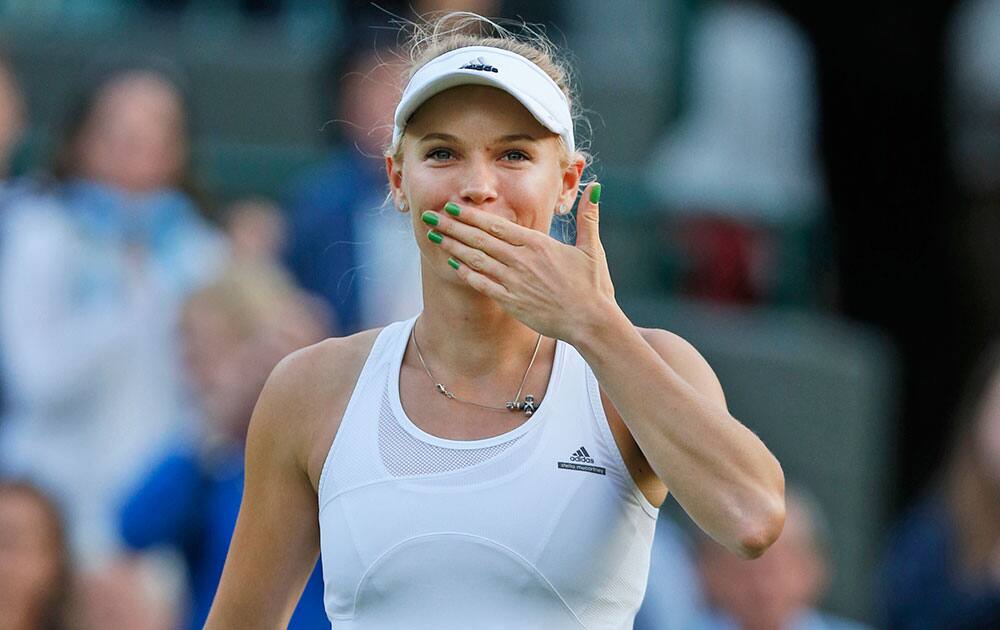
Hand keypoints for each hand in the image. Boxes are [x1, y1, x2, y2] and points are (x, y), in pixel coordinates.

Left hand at [420, 182, 618, 343]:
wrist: (590, 321)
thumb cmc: (593, 286)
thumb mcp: (592, 247)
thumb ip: (588, 216)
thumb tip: (595, 187)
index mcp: (537, 244)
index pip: (497, 225)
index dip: (472, 216)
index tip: (452, 207)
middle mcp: (522, 260)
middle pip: (480, 240)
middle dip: (453, 227)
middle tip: (431, 217)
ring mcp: (515, 282)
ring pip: (477, 260)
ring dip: (453, 247)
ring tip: (434, 237)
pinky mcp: (512, 302)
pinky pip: (483, 285)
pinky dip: (467, 274)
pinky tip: (453, 265)